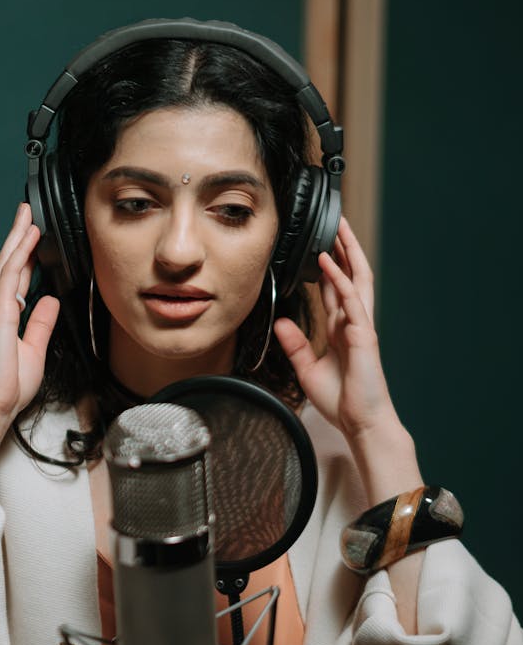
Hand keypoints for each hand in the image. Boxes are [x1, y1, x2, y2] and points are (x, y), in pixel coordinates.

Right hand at [0, 203, 59, 421]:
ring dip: (18, 238)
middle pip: (11, 264)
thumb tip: (49, 301)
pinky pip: (10, 276)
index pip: (18, 278)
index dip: (26, 256)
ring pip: (8, 263)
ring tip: (27, 215)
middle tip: (26, 212)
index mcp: (5, 316)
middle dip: (19, 237)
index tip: (33, 237)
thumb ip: (40, 324)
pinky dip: (19, 254)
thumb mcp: (34, 350)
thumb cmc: (7, 385)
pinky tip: (28, 238)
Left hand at [274, 217, 395, 441]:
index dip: (329, 266)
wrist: (361, 423)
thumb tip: (281, 322)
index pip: (335, 289)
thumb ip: (295, 344)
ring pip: (357, 279)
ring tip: (338, 228)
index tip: (319, 245)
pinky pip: (351, 301)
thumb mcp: (307, 369)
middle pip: (350, 275)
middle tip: (336, 222)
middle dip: (344, 248)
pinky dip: (340, 279)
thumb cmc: (342, 400)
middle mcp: (352, 323)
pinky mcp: (363, 335)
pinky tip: (328, 262)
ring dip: (347, 253)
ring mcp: (360, 326)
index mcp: (341, 329)